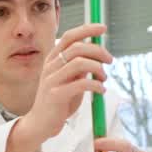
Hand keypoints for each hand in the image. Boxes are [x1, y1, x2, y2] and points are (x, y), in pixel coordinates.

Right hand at [16, 24, 110, 142]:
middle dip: (99, 51)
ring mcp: (51, 80)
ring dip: (98, 69)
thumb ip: (80, 66)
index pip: (70, 36)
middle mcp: (50, 66)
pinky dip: (96, 85)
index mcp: (53, 59)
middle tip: (110, 61)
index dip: (87, 29)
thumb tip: (99, 53)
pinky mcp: (56, 94)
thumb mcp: (71, 79)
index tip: (103, 28)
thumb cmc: (59, 101)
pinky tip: (100, 91)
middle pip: (78, 48)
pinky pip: (81, 84)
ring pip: (80, 63)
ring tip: (103, 79)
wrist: (41, 123)